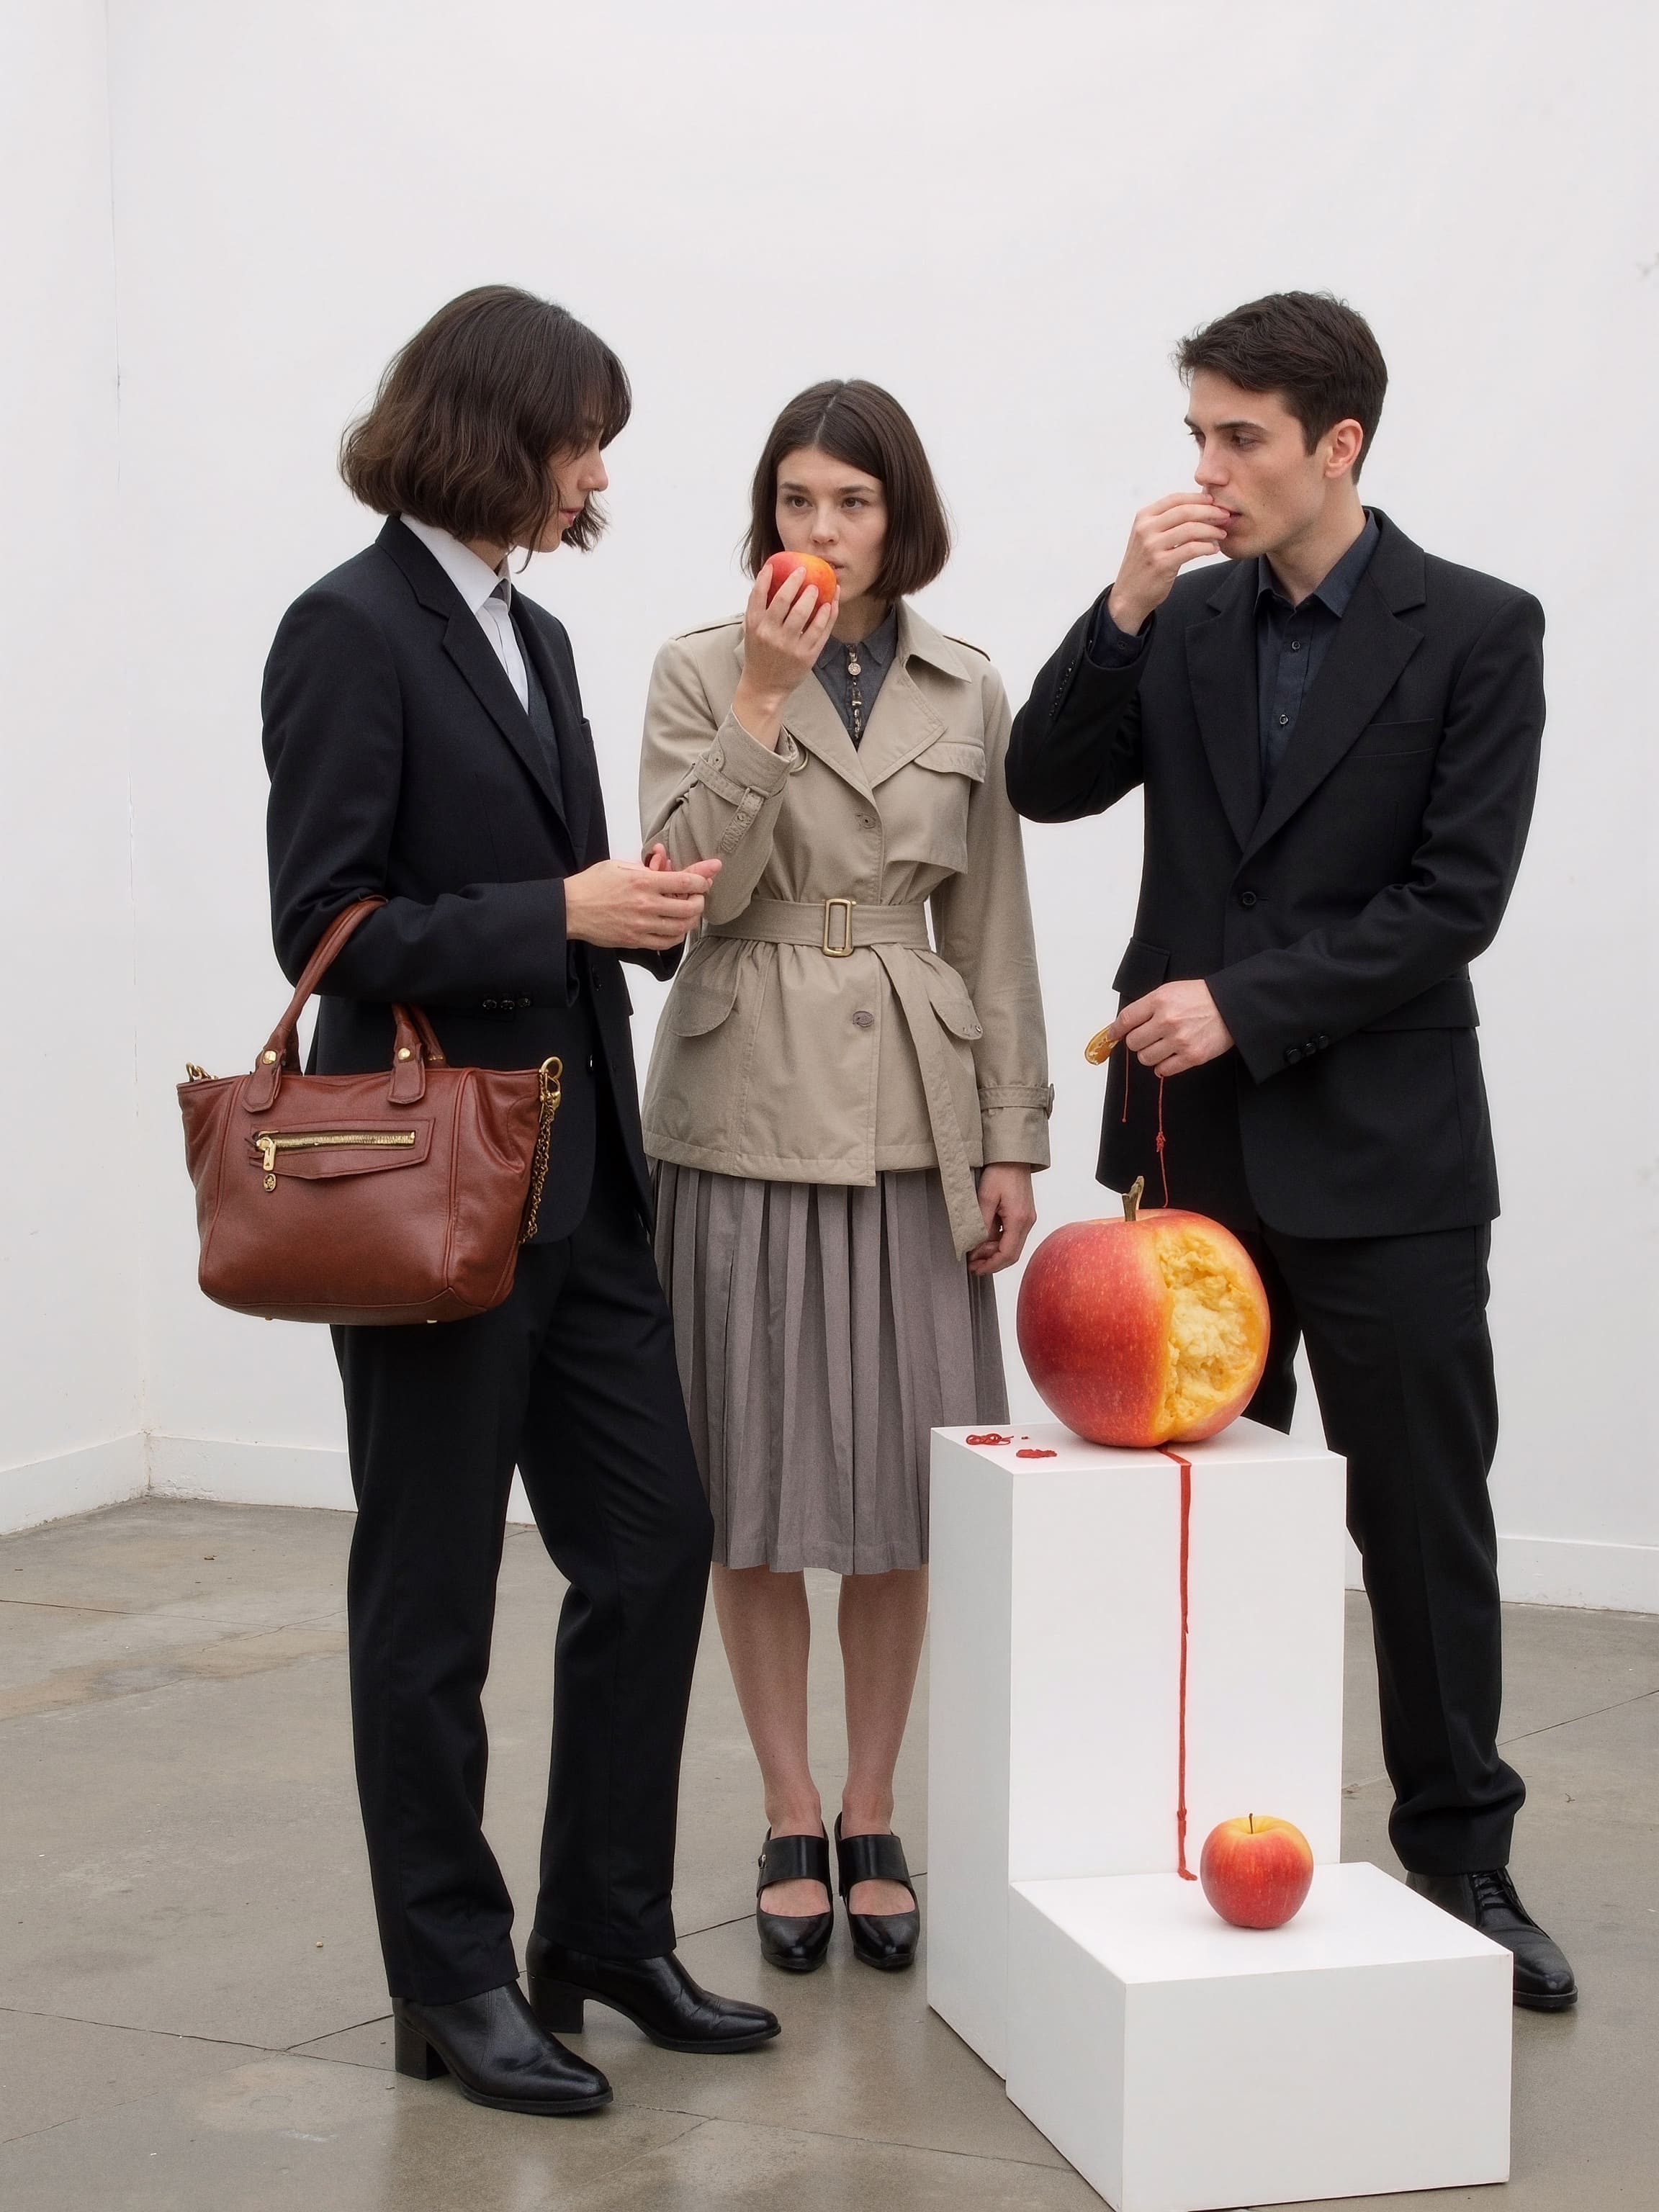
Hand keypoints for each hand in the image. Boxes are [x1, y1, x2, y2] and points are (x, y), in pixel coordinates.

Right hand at [565, 854, 720, 949]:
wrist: (570, 909)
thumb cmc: (592, 884)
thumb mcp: (619, 866)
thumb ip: (646, 865)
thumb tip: (665, 858)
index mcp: (643, 881)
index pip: (685, 881)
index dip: (702, 880)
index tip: (706, 879)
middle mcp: (646, 904)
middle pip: (689, 907)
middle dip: (700, 901)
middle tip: (698, 896)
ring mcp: (642, 925)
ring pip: (681, 927)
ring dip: (692, 919)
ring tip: (690, 912)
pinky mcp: (635, 940)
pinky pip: (666, 942)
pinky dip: (678, 936)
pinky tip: (677, 928)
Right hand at [731, 564, 837, 748]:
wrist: (765, 686)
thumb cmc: (759, 654)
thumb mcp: (752, 631)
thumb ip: (759, 609)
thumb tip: (770, 579)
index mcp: (755, 626)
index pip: (758, 595)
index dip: (766, 577)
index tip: (774, 564)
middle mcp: (770, 634)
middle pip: (783, 600)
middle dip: (795, 581)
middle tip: (803, 571)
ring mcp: (789, 646)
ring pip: (804, 614)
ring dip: (813, 596)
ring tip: (819, 587)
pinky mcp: (806, 656)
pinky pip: (820, 631)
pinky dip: (827, 615)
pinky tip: (831, 604)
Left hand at [967, 1163, 1036, 1276]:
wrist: (1013, 1157)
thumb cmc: (1001, 1172)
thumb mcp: (985, 1198)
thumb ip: (982, 1224)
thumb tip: (976, 1246)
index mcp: (1019, 1220)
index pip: (1007, 1254)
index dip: (991, 1265)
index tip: (976, 1269)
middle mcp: (1027, 1222)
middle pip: (1011, 1254)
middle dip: (991, 1262)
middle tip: (972, 1265)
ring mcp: (1027, 1219)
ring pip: (1011, 1246)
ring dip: (993, 1252)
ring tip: (974, 1252)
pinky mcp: (1023, 1215)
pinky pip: (1011, 1235)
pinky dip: (998, 1242)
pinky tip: (984, 1240)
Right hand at [1106, 493, 1232, 635]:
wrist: (1129, 595)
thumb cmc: (1144, 565)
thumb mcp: (1148, 536)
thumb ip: (1166, 521)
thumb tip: (1198, 507)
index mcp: (1143, 517)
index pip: (1176, 499)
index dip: (1198, 498)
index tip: (1214, 502)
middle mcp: (1146, 529)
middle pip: (1185, 511)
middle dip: (1210, 511)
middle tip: (1224, 516)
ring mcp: (1152, 547)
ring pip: (1191, 529)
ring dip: (1212, 530)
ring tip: (1221, 534)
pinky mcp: (1161, 564)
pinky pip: (1192, 549)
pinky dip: (1207, 547)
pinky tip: (1214, 549)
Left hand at [1110, 980, 1233, 1076]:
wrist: (1230, 1006)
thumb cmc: (1200, 998)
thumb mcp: (1170, 991)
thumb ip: (1147, 1007)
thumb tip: (1124, 1026)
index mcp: (1160, 1001)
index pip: (1126, 1019)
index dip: (1116, 1030)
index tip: (1113, 1035)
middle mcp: (1167, 1020)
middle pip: (1133, 1042)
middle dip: (1136, 1042)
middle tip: (1146, 1039)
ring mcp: (1180, 1040)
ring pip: (1145, 1058)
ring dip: (1149, 1055)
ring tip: (1160, 1047)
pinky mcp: (1192, 1056)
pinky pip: (1163, 1070)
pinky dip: (1162, 1067)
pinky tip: (1168, 1057)